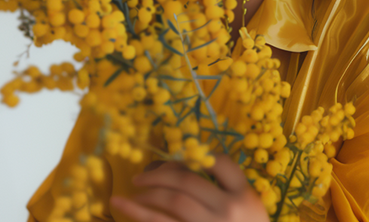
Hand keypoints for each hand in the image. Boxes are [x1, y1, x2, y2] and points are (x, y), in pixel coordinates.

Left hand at [110, 155, 268, 221]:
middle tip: (141, 176)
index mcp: (243, 195)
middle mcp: (228, 208)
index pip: (220, 162)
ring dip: (148, 191)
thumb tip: (180, 167)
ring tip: (134, 190)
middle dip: (160, 173)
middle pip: (189, 180)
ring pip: (173, 200)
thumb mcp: (247, 208)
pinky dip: (139, 212)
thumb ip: (225, 189)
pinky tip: (121, 204)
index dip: (196, 157)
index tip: (177, 161)